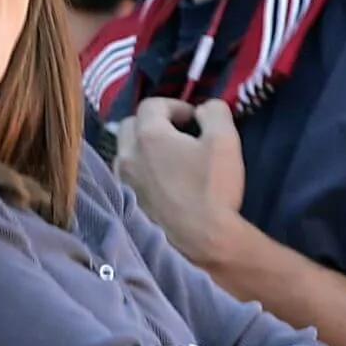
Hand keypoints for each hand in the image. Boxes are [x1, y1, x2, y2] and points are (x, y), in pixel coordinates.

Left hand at [115, 98, 245, 262]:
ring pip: (124, 150)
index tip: (193, 118)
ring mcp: (121, 180)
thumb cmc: (212, 189)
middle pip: (130, 124)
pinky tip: (157, 180)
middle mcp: (126, 154)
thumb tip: (204, 108)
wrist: (199, 241)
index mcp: (148, 136)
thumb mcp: (225, 142)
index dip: (174, 105)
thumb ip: (215, 113)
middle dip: (152, 122)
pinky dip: (137, 169)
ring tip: (167, 157)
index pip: (151, 105)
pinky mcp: (123, 201)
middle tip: (177, 133)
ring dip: (142, 146)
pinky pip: (124, 174)